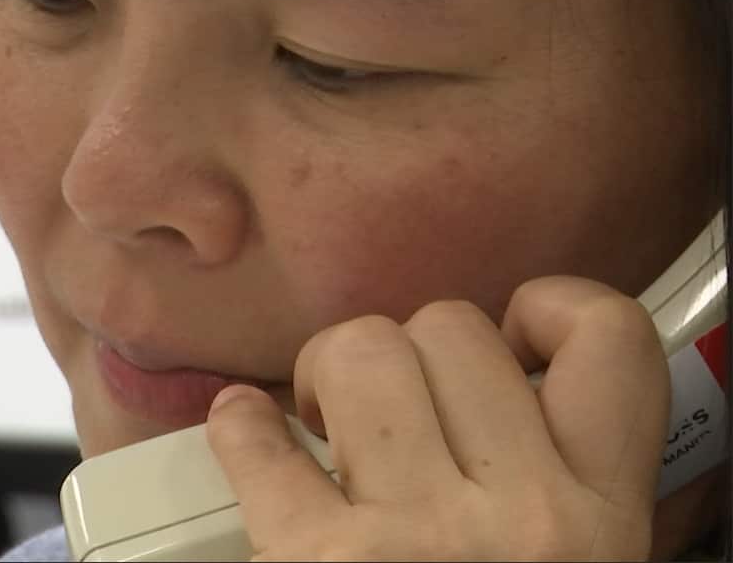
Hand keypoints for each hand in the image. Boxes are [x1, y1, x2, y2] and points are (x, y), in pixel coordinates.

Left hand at [207, 276, 670, 560]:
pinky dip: (240, 430)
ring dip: (325, 373)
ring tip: (320, 420)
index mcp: (600, 523)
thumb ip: (554, 492)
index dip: (550, 310)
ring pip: (361, 351)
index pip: (608, 343)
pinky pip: (263, 440)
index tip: (508, 335)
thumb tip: (511, 396)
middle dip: (405, 351)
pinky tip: (247, 438)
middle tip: (382, 404)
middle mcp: (524, 520)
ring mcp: (419, 539)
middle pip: (451, 329)